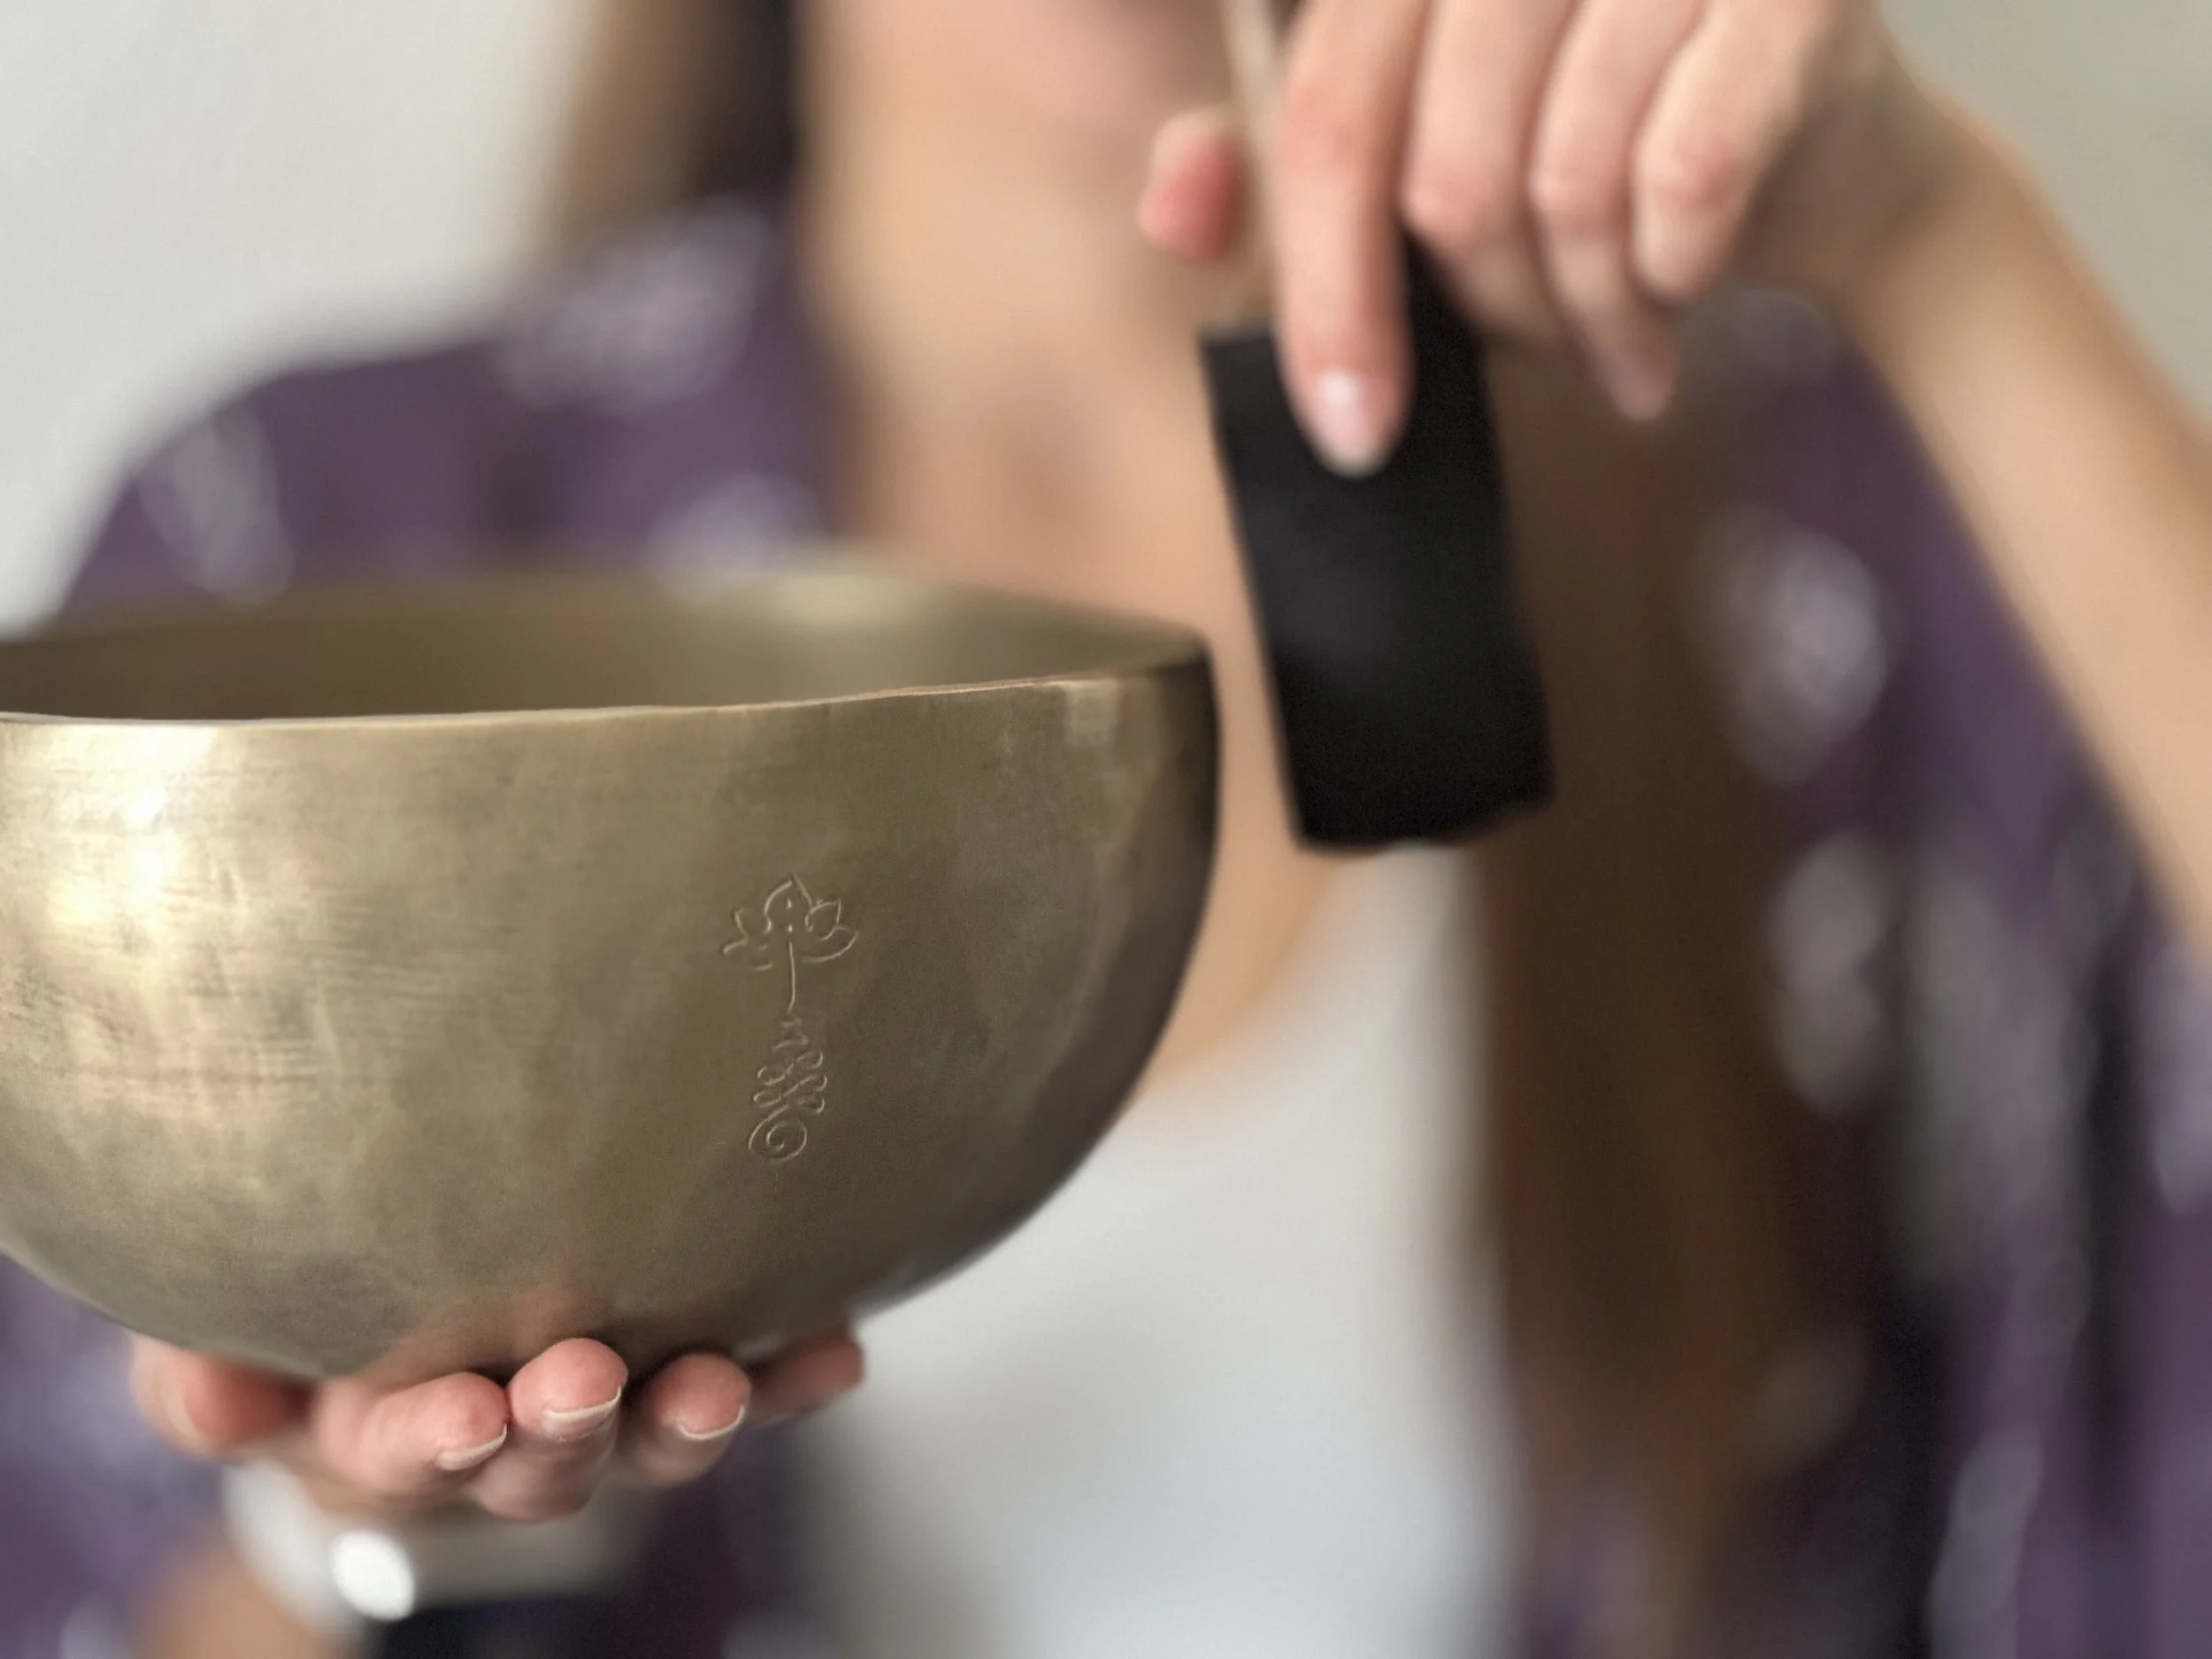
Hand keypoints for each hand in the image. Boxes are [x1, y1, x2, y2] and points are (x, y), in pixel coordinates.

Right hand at [130, 1330, 863, 1522]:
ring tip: (720, 1385)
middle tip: (582, 1381)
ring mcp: (602, 1417)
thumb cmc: (310, 1332)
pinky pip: (746, 1386)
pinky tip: (834, 1349)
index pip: (404, 1452)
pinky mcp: (678, 1374)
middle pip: (542, 1462)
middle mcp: (507, 1443)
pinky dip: (788, 1378)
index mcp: (391, 1436)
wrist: (409, 1336)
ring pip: (650, 1439)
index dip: (430, 1440)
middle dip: (565, 1428)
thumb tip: (215, 1393)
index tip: (458, 1411)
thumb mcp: (230, 1359)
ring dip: (687, 1416)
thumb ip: (209, 1381)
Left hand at [1141, 0, 1952, 460]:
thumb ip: (1289, 173)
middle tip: (1545, 347)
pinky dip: (1676, 272)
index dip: (1328, 290)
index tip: (1349, 427)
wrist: (1821, 157)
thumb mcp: (1425, 171)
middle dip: (1490, 309)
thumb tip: (1173, 211)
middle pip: (1445, 177)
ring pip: (1565, 186)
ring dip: (1590, 312)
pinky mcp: (1793, 0)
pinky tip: (1688, 289)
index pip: (1327, 119)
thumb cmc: (1603, 152)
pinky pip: (1685, 175)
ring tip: (1624, 338)